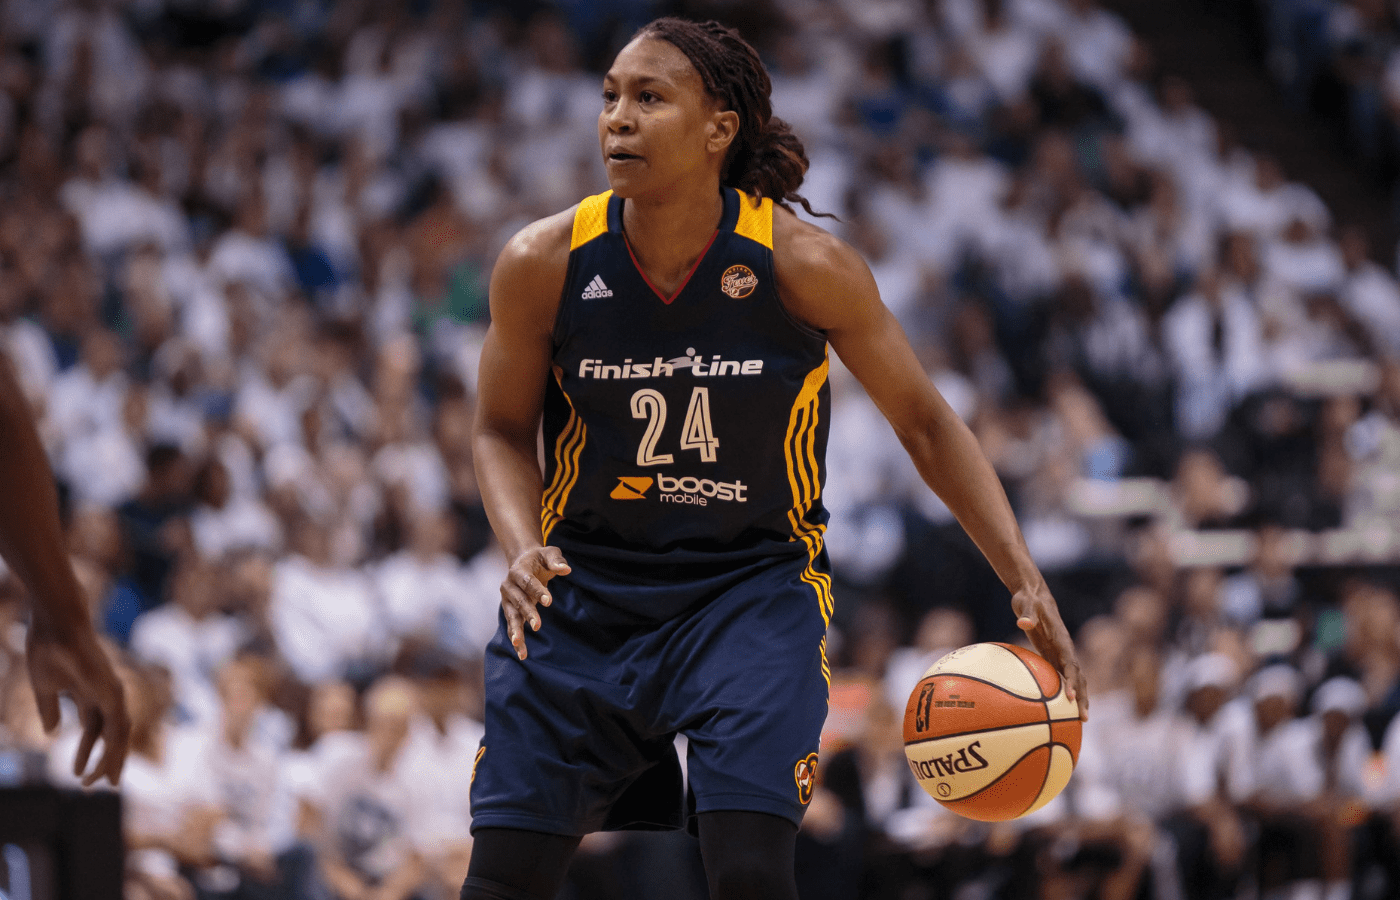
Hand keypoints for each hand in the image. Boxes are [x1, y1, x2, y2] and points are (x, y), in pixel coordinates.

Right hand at [26, 621, 129, 785]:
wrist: (55, 624)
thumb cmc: (47, 649)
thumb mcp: (44, 687)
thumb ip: (50, 709)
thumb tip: (51, 733)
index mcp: (88, 695)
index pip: (93, 730)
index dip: (85, 752)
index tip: (76, 774)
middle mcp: (104, 695)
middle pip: (110, 735)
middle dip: (105, 760)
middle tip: (97, 785)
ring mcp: (111, 692)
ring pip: (118, 733)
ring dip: (111, 759)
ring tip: (100, 782)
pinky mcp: (113, 690)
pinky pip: (118, 724)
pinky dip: (114, 744)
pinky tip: (106, 761)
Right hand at [500, 546, 570, 659]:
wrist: (523, 560)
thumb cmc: (540, 558)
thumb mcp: (549, 553)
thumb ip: (556, 560)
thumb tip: (566, 569)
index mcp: (518, 570)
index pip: (527, 582)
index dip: (537, 591)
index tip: (548, 601)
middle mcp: (508, 585)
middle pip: (518, 601)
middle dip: (528, 613)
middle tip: (538, 626)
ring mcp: (507, 599)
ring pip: (512, 616)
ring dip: (516, 630)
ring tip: (519, 645)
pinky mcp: (510, 610)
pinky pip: (512, 625)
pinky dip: (516, 638)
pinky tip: (521, 652)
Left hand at [1013, 584, 1087, 720]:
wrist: (1034, 594)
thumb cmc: (1029, 599)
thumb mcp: (1026, 604)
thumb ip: (1026, 614)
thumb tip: (1023, 624)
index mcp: (1062, 639)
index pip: (1071, 663)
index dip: (1072, 681)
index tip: (1071, 697)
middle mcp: (1065, 648)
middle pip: (1079, 676)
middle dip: (1083, 697)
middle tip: (1083, 718)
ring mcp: (1061, 652)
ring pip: (1075, 678)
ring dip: (1079, 698)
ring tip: (1080, 719)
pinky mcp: (1053, 654)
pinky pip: (1062, 675)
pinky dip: (1065, 691)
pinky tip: (1060, 707)